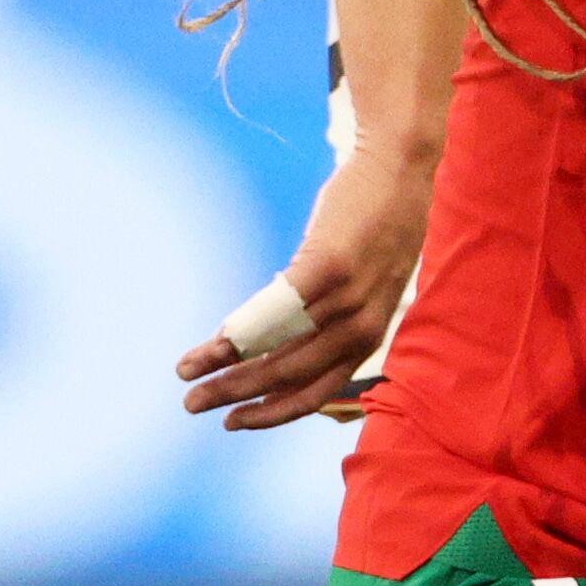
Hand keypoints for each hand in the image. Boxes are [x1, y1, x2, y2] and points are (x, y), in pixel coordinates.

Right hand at [177, 148, 431, 429]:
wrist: (399, 165)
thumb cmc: (374, 221)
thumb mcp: (364, 279)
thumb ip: (329, 313)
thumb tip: (276, 335)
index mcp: (370, 334)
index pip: (317, 390)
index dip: (272, 412)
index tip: (234, 421)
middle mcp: (363, 325)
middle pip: (290, 376)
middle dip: (235, 395)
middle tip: (191, 404)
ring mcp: (348, 297)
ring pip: (278, 349)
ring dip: (225, 367)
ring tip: (185, 373)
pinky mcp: (329, 265)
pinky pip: (275, 311)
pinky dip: (240, 331)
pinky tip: (213, 342)